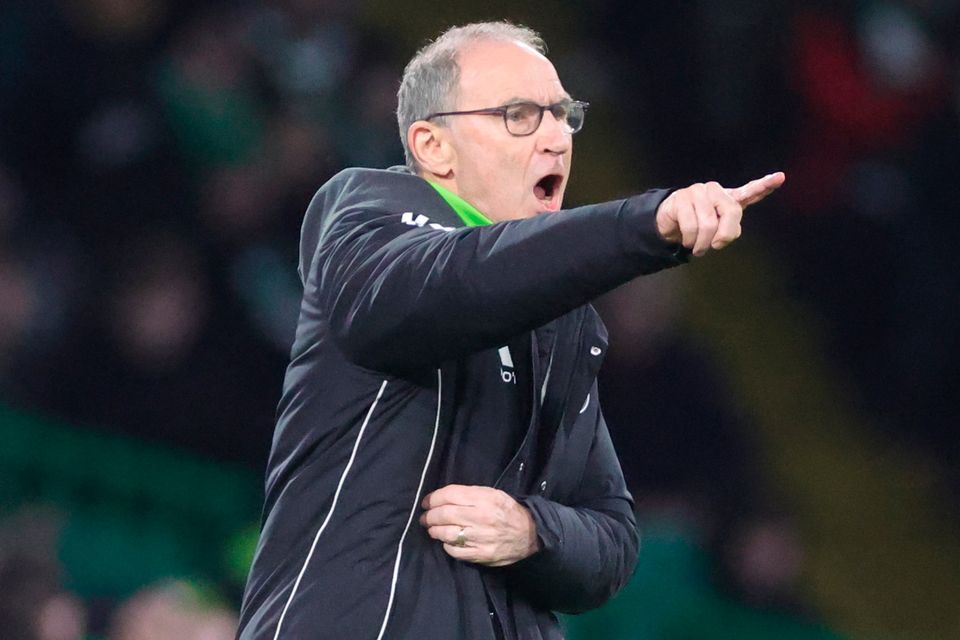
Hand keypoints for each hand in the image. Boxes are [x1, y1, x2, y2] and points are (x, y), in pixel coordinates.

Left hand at [419, 484, 539, 566]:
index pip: (450, 495)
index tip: (426, 502)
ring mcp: (480, 537)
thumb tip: (443, 498)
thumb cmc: (507, 511)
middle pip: (444, 514)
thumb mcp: (493, 494)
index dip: (433, 498)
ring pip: (447, 533)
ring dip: (435, 531)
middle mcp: (481, 517)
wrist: (530, 534)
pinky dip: (446, 545)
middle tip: (425, 517)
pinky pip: (455, 551)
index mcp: (484, 499)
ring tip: (432, 529)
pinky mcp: (481, 554)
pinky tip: (447, 541)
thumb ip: (469, 495)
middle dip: (430, 516)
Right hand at [655, 172, 785, 256]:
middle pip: (731, 212)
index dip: (765, 185)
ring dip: (702, 243)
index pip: (750, 191)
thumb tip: (719, 239)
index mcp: (729, 199)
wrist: (670, 223)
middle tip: (715, 246)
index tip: (780, 177)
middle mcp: (716, 191)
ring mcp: (698, 192)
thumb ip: (728, 231)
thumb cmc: (698, 227)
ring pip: (709, 223)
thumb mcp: (718, 231)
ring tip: (697, 247)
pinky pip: (691, 225)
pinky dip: (690, 240)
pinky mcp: (681, 197)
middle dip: (724, 235)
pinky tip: (688, 241)